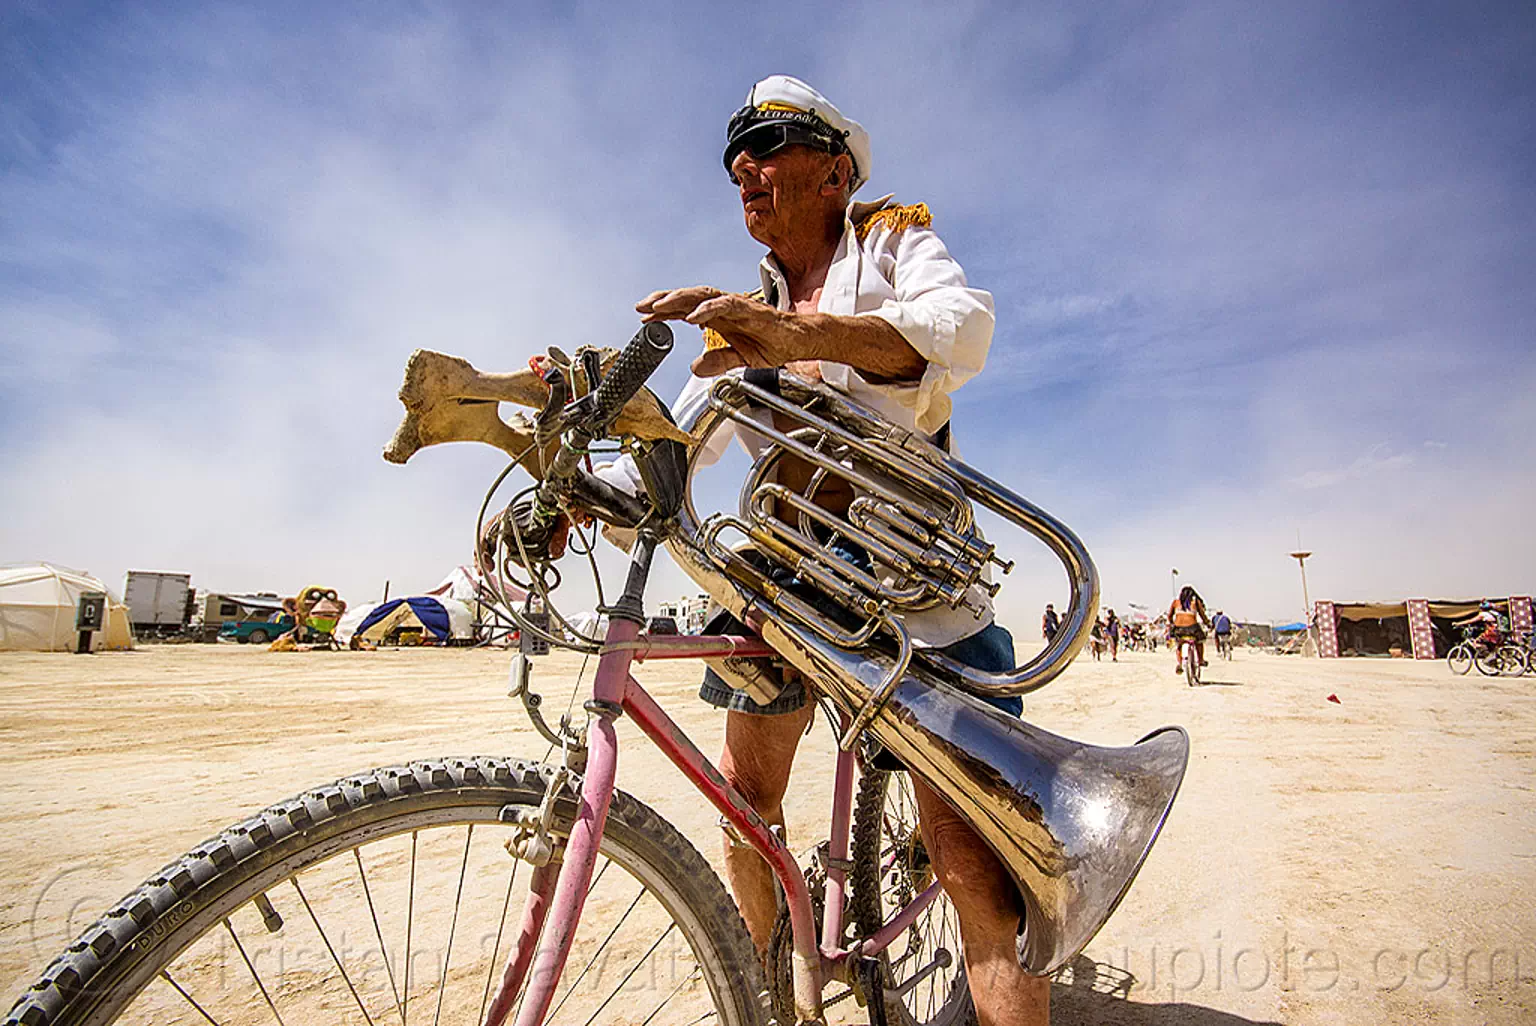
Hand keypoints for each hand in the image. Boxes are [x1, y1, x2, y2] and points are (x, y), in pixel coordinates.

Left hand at [635, 286, 797, 376]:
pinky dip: (707, 309)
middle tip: (641, 307)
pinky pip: (725, 305)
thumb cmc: (772, 343)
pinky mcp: (749, 309)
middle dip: (662, 301)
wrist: (798, 341)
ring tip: (659, 307)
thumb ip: (717, 361)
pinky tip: (692, 316)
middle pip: (687, 298)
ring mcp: (735, 306)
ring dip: (678, 300)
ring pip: (701, 296)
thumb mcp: (739, 359)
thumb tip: (695, 367)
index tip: (643, 319)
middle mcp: (723, 307)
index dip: (663, 314)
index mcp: (718, 317)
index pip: (684, 310)